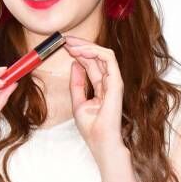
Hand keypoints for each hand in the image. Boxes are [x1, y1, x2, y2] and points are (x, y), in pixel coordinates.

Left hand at [64, 35, 125, 159]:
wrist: (100, 142)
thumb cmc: (92, 128)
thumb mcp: (78, 101)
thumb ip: (77, 83)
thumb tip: (74, 65)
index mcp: (101, 86)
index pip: (91, 63)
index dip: (78, 53)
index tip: (64, 46)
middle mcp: (109, 82)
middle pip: (96, 56)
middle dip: (81, 45)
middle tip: (65, 40)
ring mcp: (114, 81)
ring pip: (103, 54)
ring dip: (86, 46)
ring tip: (70, 44)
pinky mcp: (116, 83)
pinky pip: (109, 59)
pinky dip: (95, 52)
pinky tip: (81, 51)